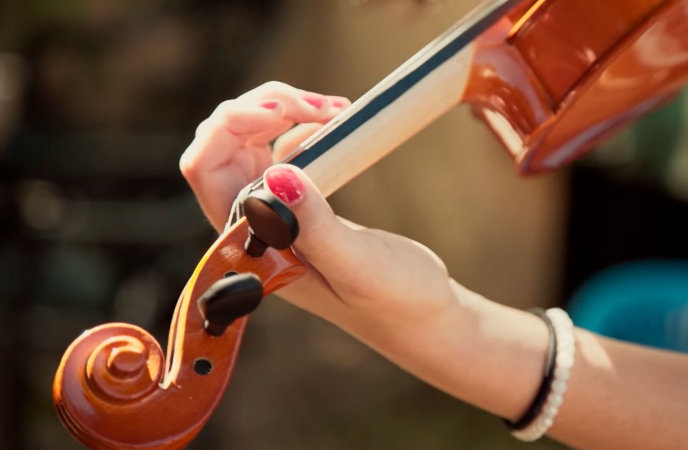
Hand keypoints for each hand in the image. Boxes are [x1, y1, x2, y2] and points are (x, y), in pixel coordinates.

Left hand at [180, 81, 544, 424]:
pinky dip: (303, 126)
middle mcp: (252, 228)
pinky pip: (281, 149)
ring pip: (250, 141)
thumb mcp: (360, 266)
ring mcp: (273, 214)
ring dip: (285, 112)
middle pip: (222, 144)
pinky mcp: (298, 206)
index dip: (230, 126)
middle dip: (263, 109)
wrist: (423, 316)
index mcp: (252, 246)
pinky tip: (336, 123)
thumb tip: (275, 175)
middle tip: (323, 106)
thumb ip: (315, 227)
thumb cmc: (396, 301)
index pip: (206, 169)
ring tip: (336, 109)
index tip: (283, 110)